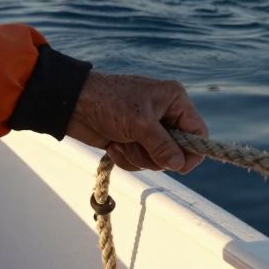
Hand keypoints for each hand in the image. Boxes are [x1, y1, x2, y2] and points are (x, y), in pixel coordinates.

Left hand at [66, 71, 207, 172]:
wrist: (71, 105)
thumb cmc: (108, 103)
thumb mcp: (140, 124)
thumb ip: (163, 146)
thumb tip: (179, 164)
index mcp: (175, 101)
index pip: (198, 132)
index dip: (191, 152)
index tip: (179, 167)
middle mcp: (165, 115)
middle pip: (177, 151)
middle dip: (155, 154)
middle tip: (138, 144)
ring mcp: (148, 130)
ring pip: (157, 160)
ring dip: (137, 156)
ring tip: (121, 140)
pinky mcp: (132, 141)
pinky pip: (139, 162)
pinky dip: (125, 157)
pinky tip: (113, 144)